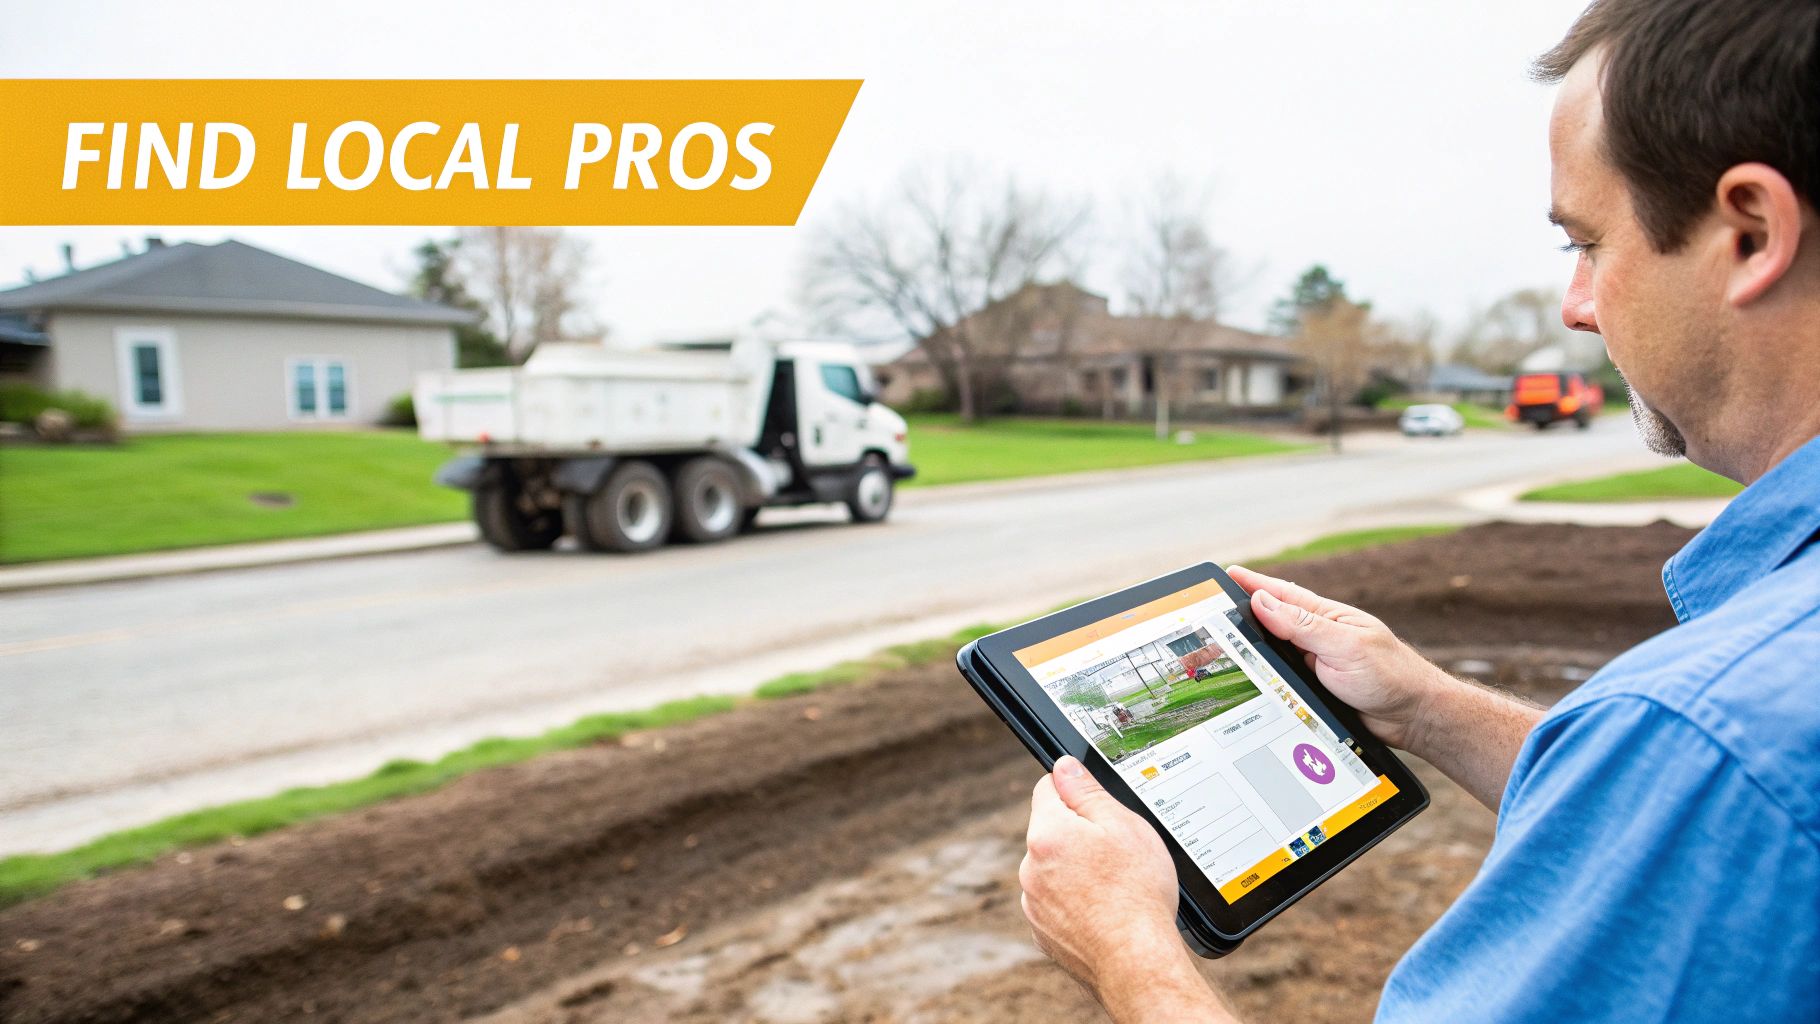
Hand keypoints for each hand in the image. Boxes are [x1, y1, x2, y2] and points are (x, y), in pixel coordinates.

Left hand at [1020, 756, 1227, 1020]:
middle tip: (1116, 852)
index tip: (1098, 807)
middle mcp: (1031, 868)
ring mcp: (1034, 903)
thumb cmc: (1136, 894)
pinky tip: (1104, 911)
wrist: (1135, 962)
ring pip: (1053, 868)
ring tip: (1114, 887)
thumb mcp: (1124, 825)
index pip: (1048, 788)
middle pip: (1051, 830)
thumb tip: (1065, 766)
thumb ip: (1087, 791)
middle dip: (1078, 833)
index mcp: (1047, 834)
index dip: (1076, 791)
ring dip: (1075, 869)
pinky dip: (1075, 902)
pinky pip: (1057, 902)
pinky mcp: (1043, 932)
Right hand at [1226, 564, 1451, 750]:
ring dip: (1251, 648)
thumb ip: (1303, 625)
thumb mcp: (1344, 646)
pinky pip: (1281, 679)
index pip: (1282, 595)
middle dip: (1242, 613)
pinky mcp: (1314, 689)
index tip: (1226, 573)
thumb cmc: (1391, 676)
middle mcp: (1318, 637)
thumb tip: (1263, 601)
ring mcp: (1316, 663)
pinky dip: (1263, 676)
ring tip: (1219, 640)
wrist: (1413, 717)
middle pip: (1271, 622)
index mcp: (1327, 617)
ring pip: (1273, 652)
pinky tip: (1248, 678)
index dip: (1253, 584)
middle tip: (1210, 607)